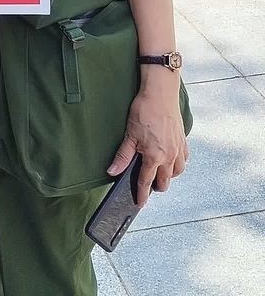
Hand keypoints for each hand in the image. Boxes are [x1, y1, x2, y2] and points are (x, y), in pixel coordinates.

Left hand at [107, 84, 188, 205]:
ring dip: (168, 176)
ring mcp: (178, 149)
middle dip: (156, 186)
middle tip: (146, 183)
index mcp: (155, 157)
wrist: (161, 92)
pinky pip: (184, 159)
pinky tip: (171, 159)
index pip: (146, 182)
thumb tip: (112, 171)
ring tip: (158, 171)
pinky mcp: (183, 140)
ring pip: (176, 173)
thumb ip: (123, 156)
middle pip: (164, 182)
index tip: (139, 203)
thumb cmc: (144, 110)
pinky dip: (178, 163)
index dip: (141, 194)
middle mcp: (170, 156)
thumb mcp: (129, 134)